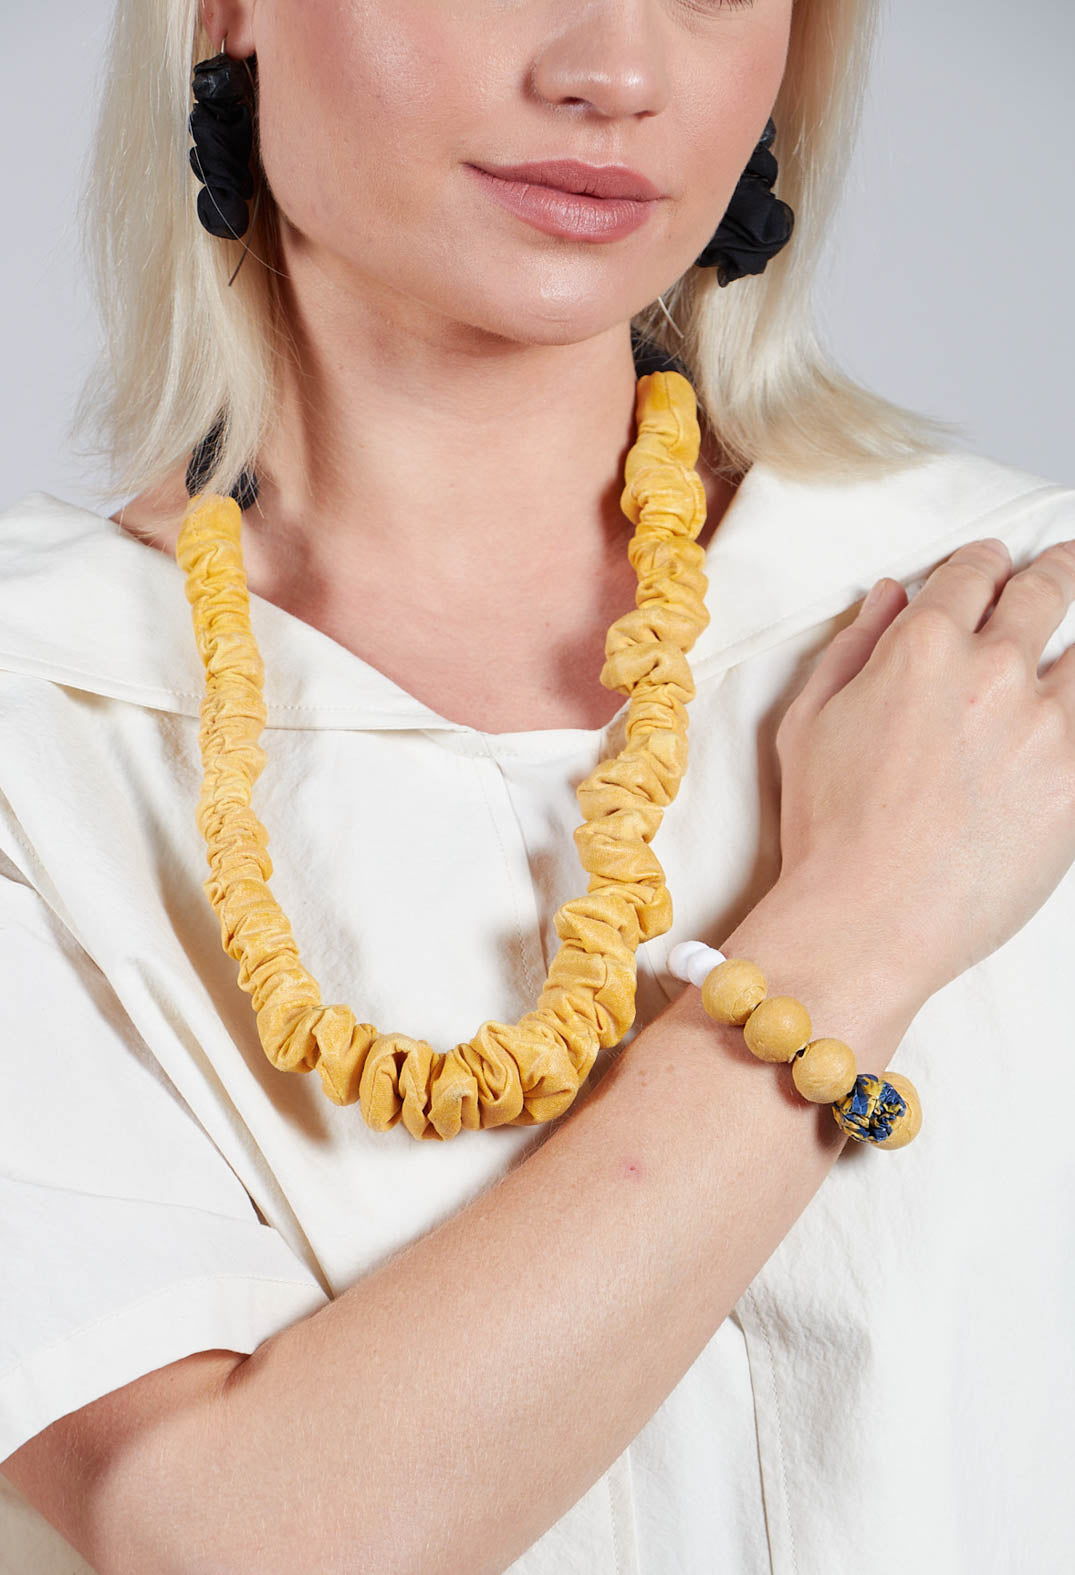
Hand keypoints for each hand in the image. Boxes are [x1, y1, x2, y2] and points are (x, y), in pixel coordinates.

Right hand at [771, 535, 1074, 1014]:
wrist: (868, 918)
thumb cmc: (828, 830)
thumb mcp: (808, 722)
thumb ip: (853, 647)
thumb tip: (888, 597)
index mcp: (922, 646)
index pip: (972, 573)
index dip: (984, 563)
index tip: (993, 566)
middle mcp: (993, 670)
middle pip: (1045, 591)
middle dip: (1054, 572)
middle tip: (1062, 566)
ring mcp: (1046, 724)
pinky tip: (1068, 715)